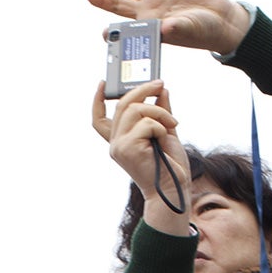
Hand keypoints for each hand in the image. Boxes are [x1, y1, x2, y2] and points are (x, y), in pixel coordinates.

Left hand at [87, 0, 250, 54]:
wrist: (220, 18)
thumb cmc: (204, 31)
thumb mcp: (191, 30)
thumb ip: (176, 29)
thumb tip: (165, 29)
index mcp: (151, 26)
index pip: (127, 29)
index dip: (114, 32)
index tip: (104, 33)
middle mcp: (149, 10)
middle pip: (119, 5)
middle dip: (103, 0)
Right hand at [91, 80, 191, 234]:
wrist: (174, 189)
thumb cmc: (171, 167)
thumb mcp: (166, 132)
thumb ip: (161, 111)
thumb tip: (161, 90)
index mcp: (121, 141)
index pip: (99, 120)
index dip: (97, 100)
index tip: (103, 84)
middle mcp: (116, 143)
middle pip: (122, 104)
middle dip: (143, 90)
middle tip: (160, 85)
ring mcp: (119, 146)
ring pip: (135, 110)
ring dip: (159, 112)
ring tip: (172, 124)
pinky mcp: (128, 149)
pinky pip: (146, 123)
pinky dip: (161, 127)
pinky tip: (164, 139)